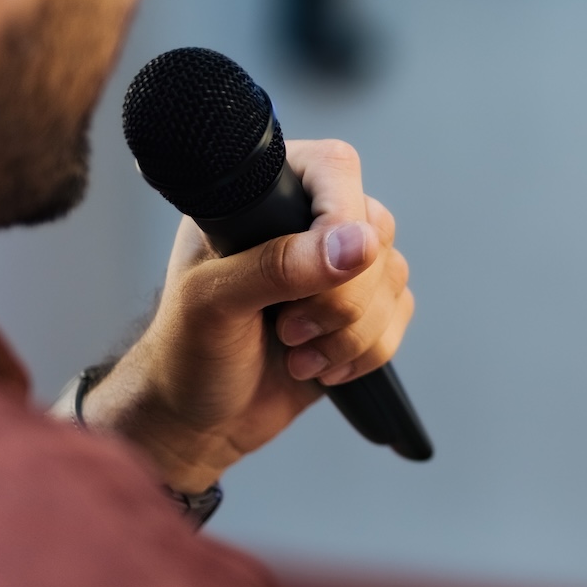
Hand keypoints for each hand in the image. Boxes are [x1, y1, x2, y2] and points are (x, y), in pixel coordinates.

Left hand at [78, 139, 413, 490]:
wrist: (198, 416)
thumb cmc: (186, 349)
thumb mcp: (214, 302)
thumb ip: (278, 266)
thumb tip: (355, 244)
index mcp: (263, 194)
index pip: (335, 170)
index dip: (340, 219)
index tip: (317, 275)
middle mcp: (306, 220)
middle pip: (374, 231)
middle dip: (339, 298)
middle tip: (286, 326)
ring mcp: (337, 265)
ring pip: (392, 277)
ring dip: (348, 333)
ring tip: (293, 350)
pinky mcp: (362, 309)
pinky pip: (399, 315)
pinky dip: (365, 351)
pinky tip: (318, 365)